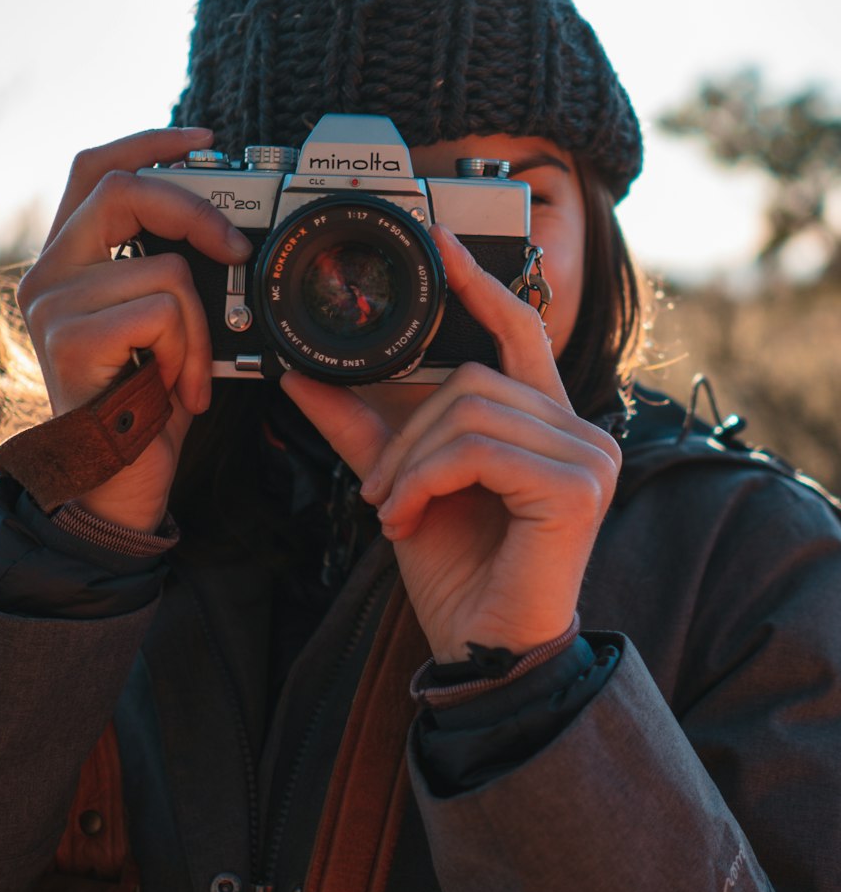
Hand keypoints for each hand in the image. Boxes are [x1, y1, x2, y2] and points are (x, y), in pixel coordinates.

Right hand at [17, 128, 251, 530]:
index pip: (96, 168)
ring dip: (199, 327)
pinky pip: (159, 312)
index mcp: (70, 259)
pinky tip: (173, 388)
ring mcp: (51, 305)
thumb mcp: (162, 323)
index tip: (204, 140)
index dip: (150, 142)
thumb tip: (224, 227)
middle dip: (195, 209)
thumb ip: (168, 268)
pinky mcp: (66, 339)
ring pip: (162, 268)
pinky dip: (186, 352)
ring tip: (188, 372)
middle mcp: (48, 274)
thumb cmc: (145, 404)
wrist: (116, 484)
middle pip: (121, 188)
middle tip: (234, 250)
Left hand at [281, 226, 620, 661]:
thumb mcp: (403, 482)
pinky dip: (426, 479)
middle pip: (472, 378)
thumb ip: (364, 427)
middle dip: (407, 432)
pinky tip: (411, 519)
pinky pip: (477, 448)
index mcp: (547, 422)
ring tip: (394, 510)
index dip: (479, 283)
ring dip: (410, 462)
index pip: (519, 331)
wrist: (481, 650)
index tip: (437, 241)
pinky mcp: (577, 488)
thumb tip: (301, 375)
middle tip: (381, 492)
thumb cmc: (458, 570)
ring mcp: (590, 458)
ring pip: (468, 410)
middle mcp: (582, 431)